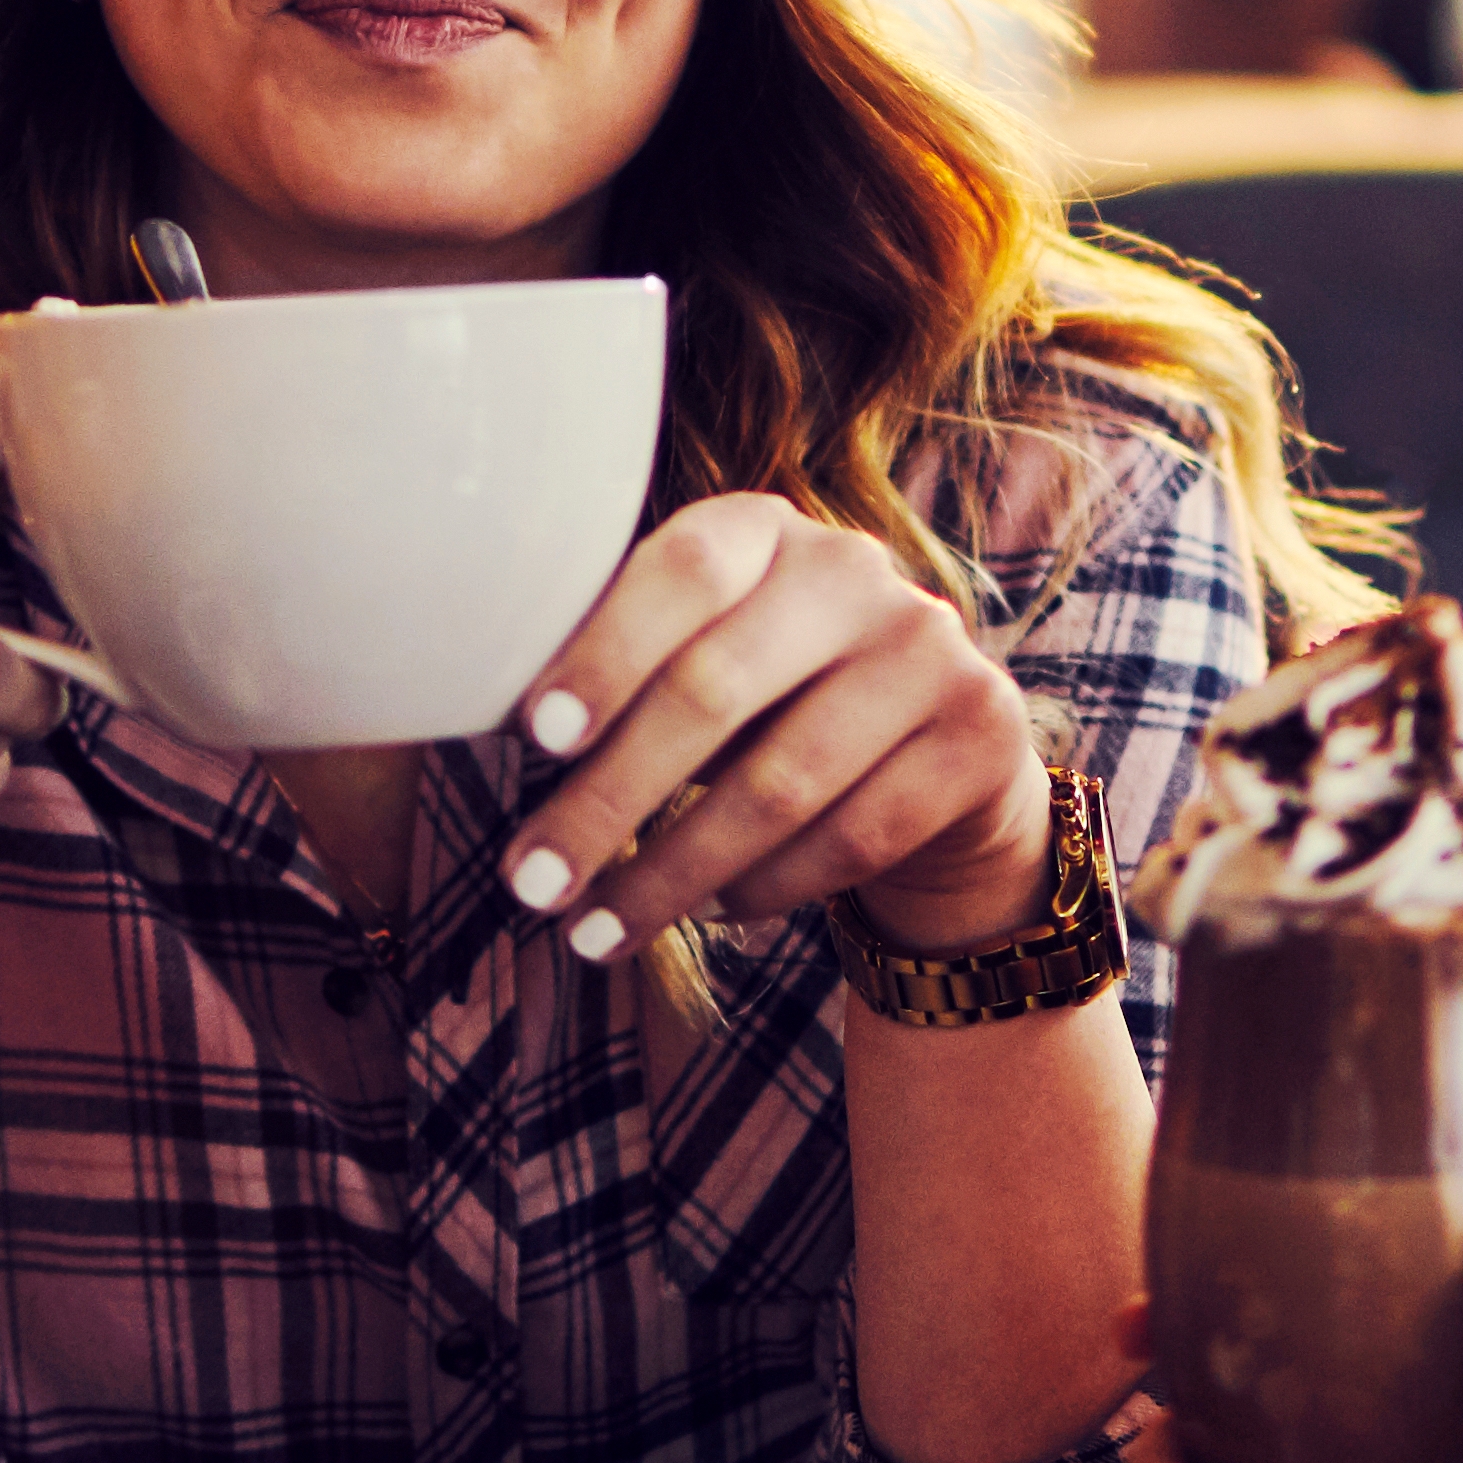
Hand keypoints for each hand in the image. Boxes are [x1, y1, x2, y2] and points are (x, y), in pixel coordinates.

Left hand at [501, 494, 1042, 958]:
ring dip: (671, 873)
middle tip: (529, 880)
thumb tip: (479, 716)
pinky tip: (712, 914)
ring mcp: (930, 651)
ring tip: (592, 930)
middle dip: (608, 800)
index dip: (605, 650)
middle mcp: (856, 573)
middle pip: (715, 689)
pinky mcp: (982, 735)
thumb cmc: (768, 705)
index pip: (683, 570)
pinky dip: (766, 888)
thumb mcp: (699, 660)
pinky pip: (851, 837)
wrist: (938, 755)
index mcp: (765, 531)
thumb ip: (617, 671)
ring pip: (780, 784)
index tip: (535, 738)